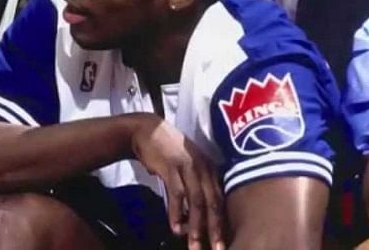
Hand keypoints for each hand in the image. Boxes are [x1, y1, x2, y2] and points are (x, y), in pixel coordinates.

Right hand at [130, 114, 224, 249]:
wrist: (145, 130)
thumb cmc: (166, 150)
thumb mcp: (188, 165)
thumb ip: (196, 184)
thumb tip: (201, 211)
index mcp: (210, 168)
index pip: (220, 200)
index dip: (222, 223)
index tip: (222, 242)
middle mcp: (204, 167)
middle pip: (213, 204)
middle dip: (215, 230)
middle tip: (217, 249)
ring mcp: (188, 166)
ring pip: (197, 202)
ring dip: (196, 227)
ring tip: (194, 246)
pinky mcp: (172, 167)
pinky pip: (177, 195)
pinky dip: (176, 213)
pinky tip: (175, 228)